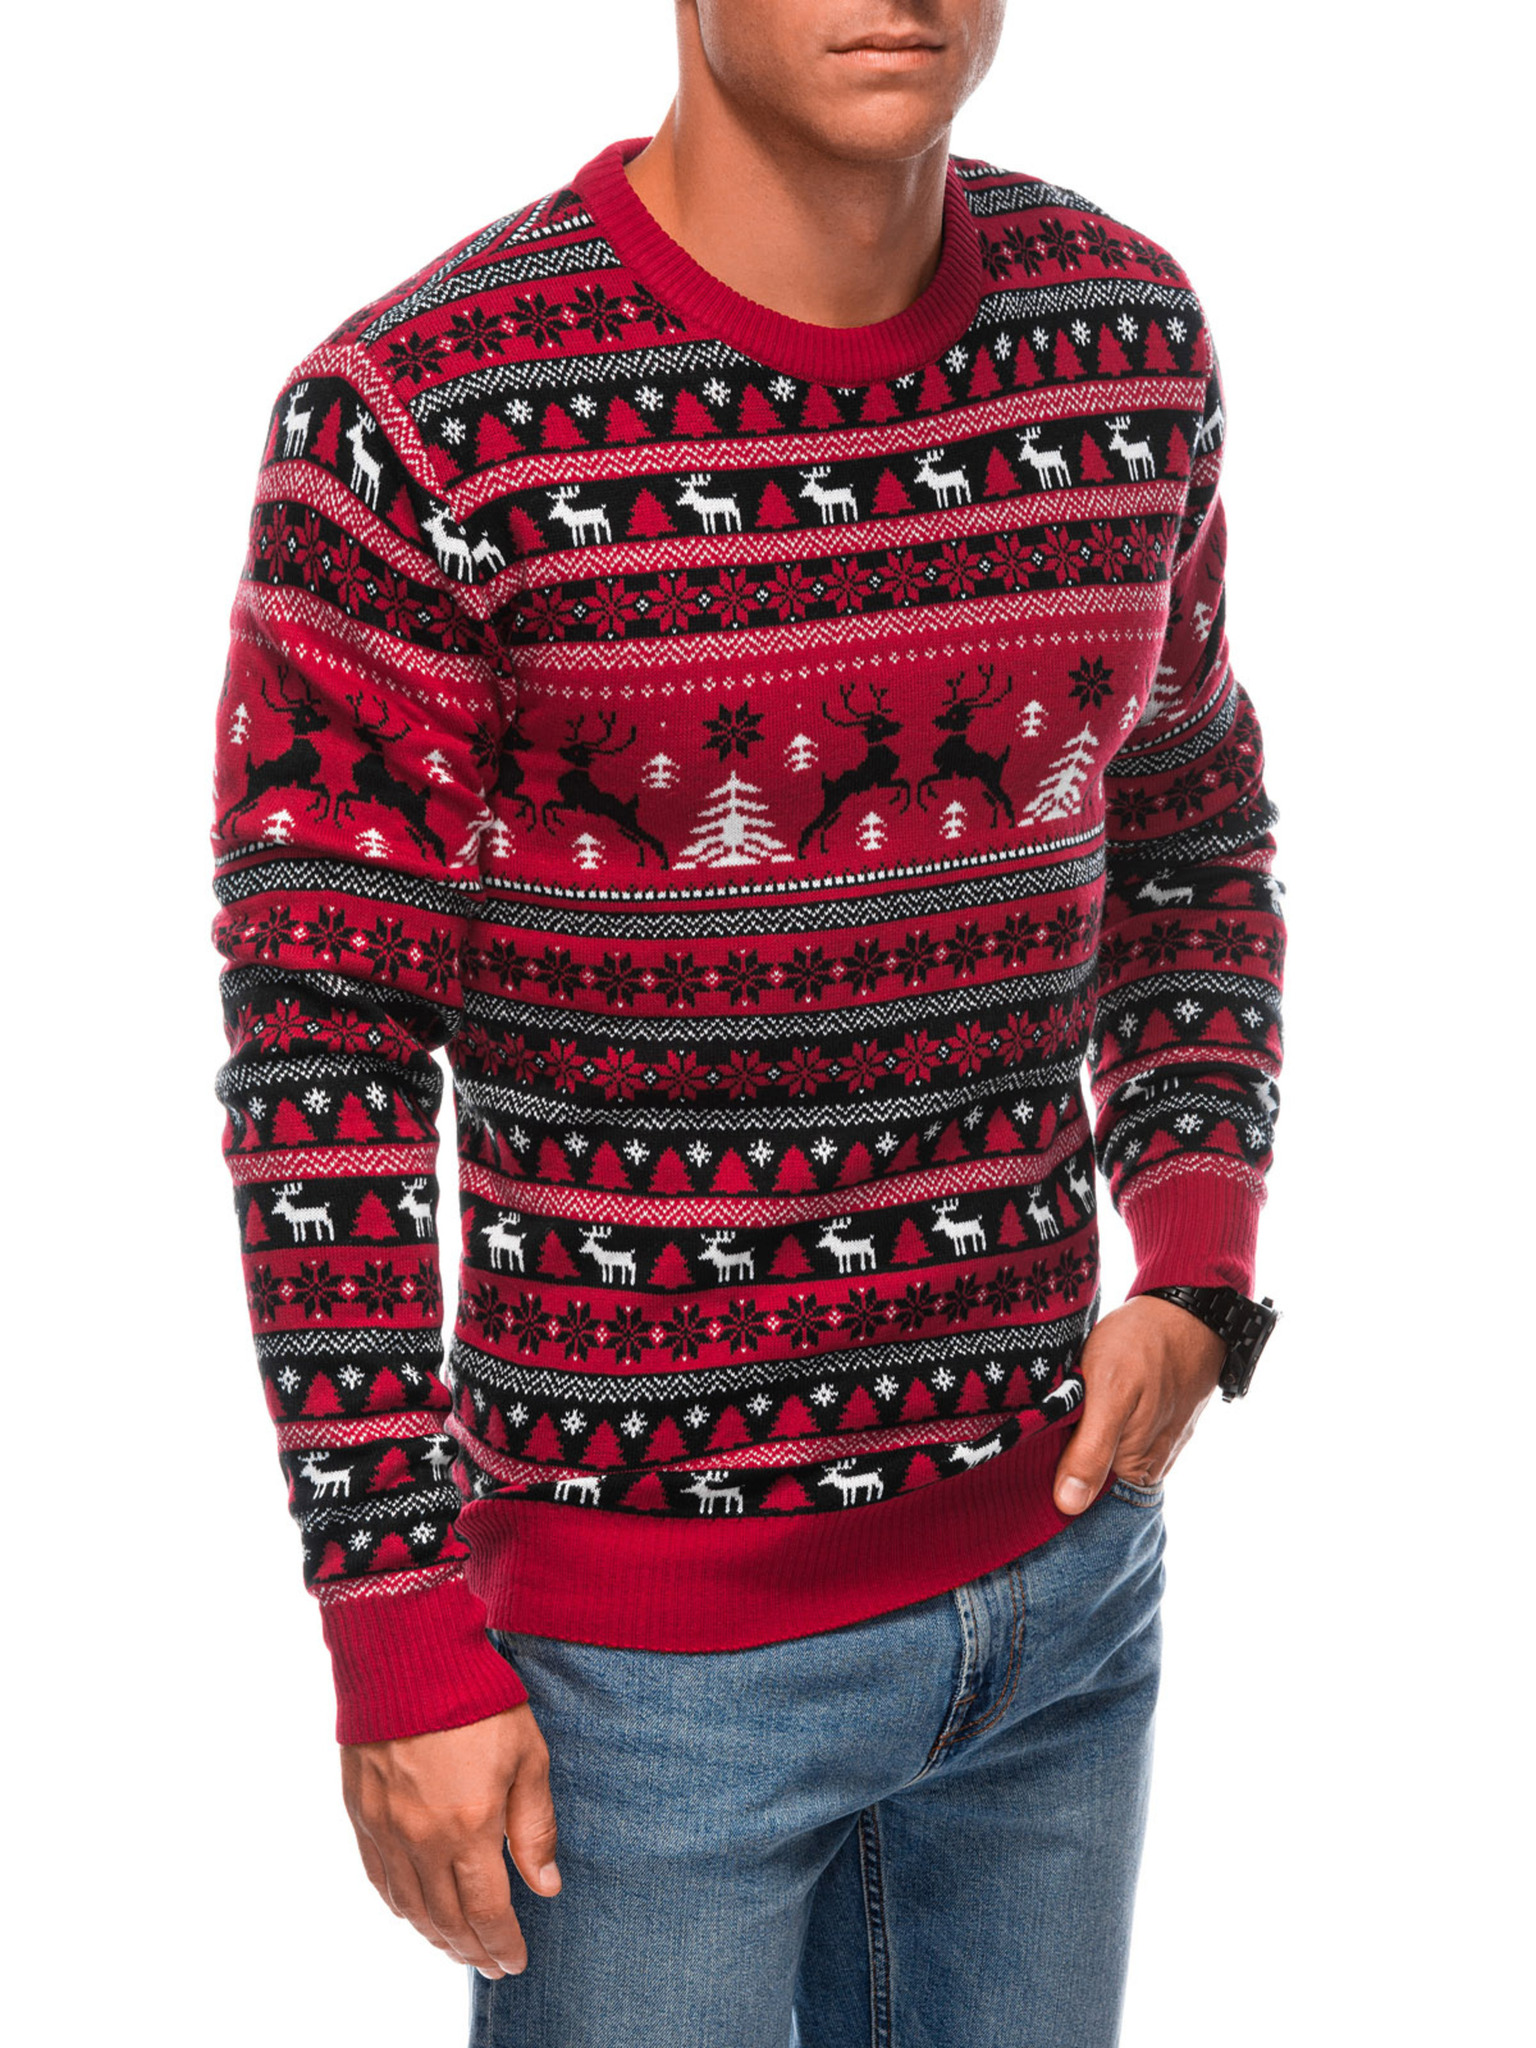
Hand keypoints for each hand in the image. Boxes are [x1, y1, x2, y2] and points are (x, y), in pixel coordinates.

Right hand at [340, 1703, 559, 1978]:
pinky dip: (400, 1905)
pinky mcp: (361, 1811)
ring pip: (410, 1906)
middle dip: (473, 1950)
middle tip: (491, 1965)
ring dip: (436, 1936)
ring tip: (458, 1947)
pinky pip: (378, 1877)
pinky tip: (414, 1912)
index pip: (487, 1912)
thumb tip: (545, 1886)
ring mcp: (386, 1828)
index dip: (503, 1944)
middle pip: (446, 1919)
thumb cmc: (477, 1698)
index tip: (516, 1961)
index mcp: (469, 1827)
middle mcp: (422, 1839)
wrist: (408, 1655)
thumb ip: (535, 1826)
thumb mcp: (527, 1756)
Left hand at [1052, 1293, 1225, 1513]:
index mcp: (1135, 1467)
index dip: (1053, 1472)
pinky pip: (1118, 1433)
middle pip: (1092, 1472)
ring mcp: (1155, 1442)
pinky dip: (1099, 1420)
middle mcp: (1149, 1464)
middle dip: (1065, 1450)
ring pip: (1103, 1451)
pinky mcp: (1156, 1421)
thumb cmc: (1144, 1345)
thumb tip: (1069, 1506)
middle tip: (1047, 1416)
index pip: (1081, 1491)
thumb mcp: (1109, 1394)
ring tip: (1069, 1403)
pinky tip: (1090, 1398)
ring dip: (1081, 1433)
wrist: (1187, 1309)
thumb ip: (1090, 1451)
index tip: (1028, 1450)